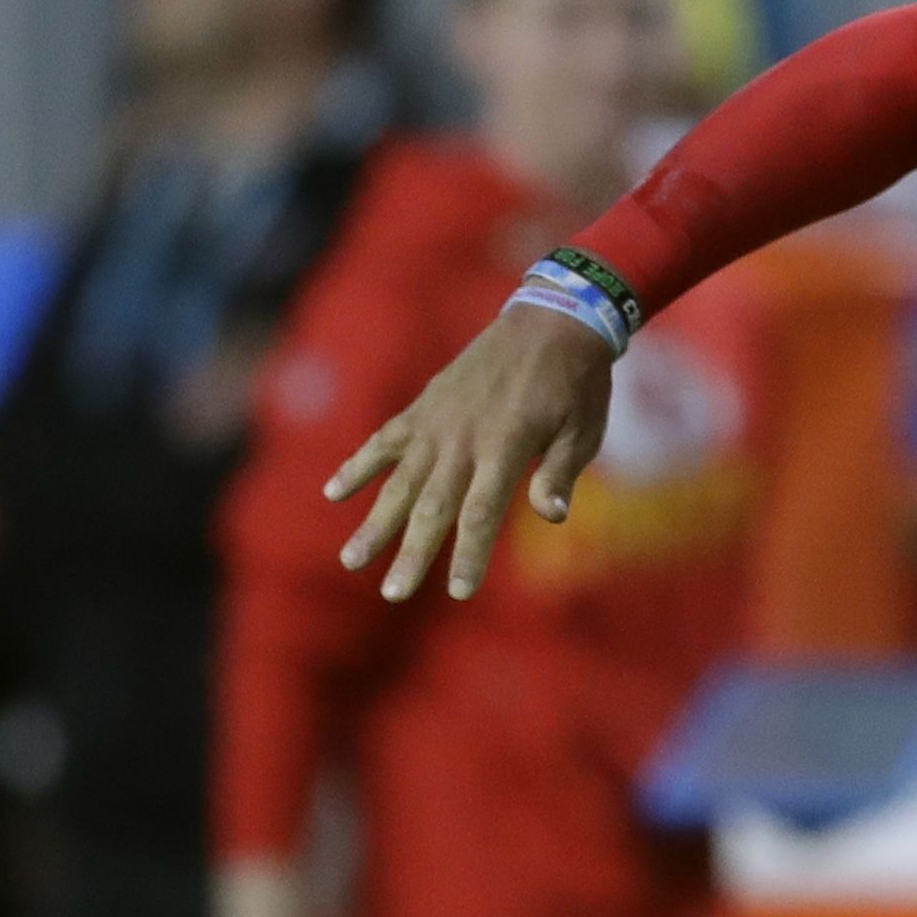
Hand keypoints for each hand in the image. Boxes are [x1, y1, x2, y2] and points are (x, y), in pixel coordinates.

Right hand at [326, 303, 617, 600]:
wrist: (552, 322)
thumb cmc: (576, 385)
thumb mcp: (583, 431)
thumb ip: (559, 474)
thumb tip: (552, 516)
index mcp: (504, 448)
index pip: (481, 515)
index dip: (468, 555)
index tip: (459, 592)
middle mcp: (461, 439)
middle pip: (431, 507)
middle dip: (411, 553)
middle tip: (392, 594)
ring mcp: (436, 422)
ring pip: (398, 481)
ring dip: (373, 522)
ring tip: (350, 560)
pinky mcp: (424, 407)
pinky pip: (384, 441)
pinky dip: (358, 466)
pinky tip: (333, 494)